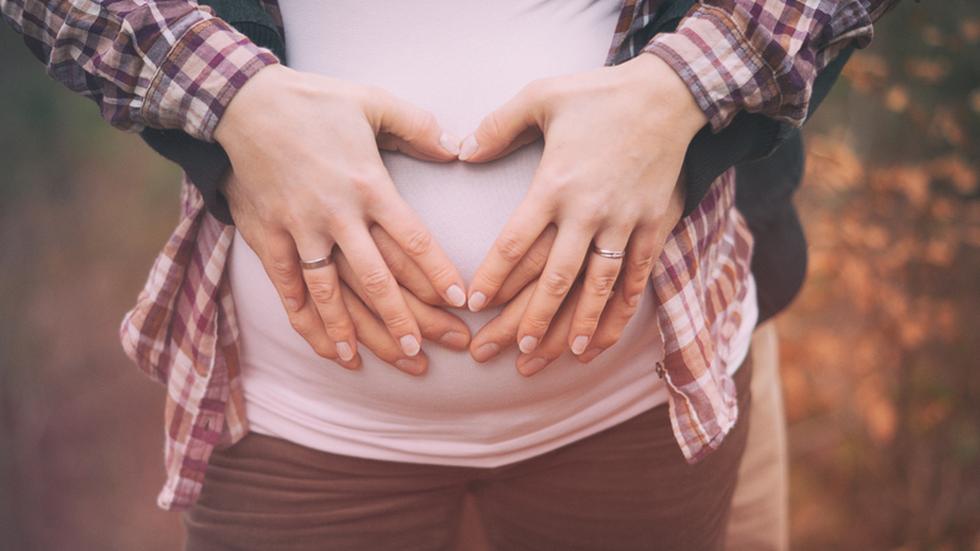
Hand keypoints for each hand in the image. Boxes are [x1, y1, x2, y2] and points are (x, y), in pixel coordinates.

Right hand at [215, 64, 467, 364]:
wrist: (240, 103)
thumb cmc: (313, 102)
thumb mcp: (372, 102)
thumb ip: (418, 126)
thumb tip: (457, 147)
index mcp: (368, 185)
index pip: (412, 239)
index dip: (439, 272)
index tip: (462, 300)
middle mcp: (337, 215)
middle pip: (378, 278)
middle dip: (409, 317)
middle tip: (438, 348)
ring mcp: (300, 231)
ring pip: (335, 294)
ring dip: (362, 331)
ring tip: (392, 360)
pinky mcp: (268, 238)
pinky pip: (290, 290)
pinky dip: (310, 323)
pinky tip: (332, 350)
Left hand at [459, 52, 704, 357]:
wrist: (669, 95)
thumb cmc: (599, 95)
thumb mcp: (541, 96)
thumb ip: (498, 126)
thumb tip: (462, 153)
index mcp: (554, 184)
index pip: (514, 242)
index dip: (492, 277)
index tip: (472, 303)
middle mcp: (588, 212)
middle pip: (551, 279)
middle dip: (524, 320)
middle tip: (498, 351)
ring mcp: (624, 224)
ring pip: (594, 289)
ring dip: (571, 328)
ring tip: (548, 358)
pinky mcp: (654, 228)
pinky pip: (635, 280)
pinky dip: (617, 314)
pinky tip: (599, 341)